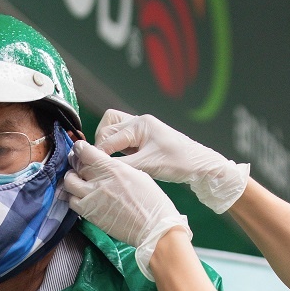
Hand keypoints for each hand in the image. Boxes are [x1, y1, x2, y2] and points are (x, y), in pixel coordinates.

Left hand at [65, 141, 191, 278]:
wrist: (153, 228)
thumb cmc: (152, 202)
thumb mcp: (137, 174)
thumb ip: (117, 169)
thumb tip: (106, 167)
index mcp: (113, 169)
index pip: (85, 152)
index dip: (79, 148)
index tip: (79, 149)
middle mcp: (99, 182)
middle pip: (75, 166)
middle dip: (74, 163)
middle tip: (77, 164)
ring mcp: (92, 199)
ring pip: (69, 184)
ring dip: (71, 180)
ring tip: (77, 181)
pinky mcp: (90, 215)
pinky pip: (73, 203)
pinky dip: (73, 197)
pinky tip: (81, 197)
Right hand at [94, 109, 248, 213]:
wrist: (200, 165)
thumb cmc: (179, 162)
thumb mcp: (149, 165)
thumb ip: (123, 165)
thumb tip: (100, 168)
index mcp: (140, 124)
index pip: (109, 138)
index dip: (98, 153)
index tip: (89, 168)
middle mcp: (138, 123)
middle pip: (107, 128)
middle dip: (101, 145)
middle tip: (100, 164)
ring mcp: (141, 130)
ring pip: (113, 131)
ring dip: (107, 145)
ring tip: (108, 163)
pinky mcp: (143, 140)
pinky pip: (122, 141)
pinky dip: (117, 150)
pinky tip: (120, 164)